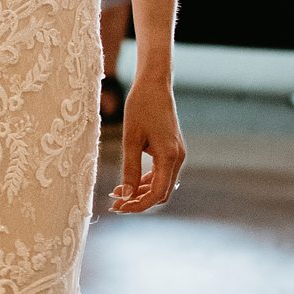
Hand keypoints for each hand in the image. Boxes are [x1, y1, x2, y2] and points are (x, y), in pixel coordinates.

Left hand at [108, 74, 184, 212]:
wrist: (154, 85)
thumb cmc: (140, 107)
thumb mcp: (131, 139)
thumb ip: (129, 168)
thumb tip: (124, 194)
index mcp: (169, 156)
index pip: (157, 193)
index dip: (138, 205)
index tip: (119, 208)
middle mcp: (178, 158)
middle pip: (161, 193)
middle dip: (139, 201)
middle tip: (115, 204)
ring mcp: (177, 154)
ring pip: (161, 184)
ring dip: (141, 192)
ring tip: (117, 194)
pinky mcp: (172, 150)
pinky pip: (161, 173)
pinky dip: (146, 180)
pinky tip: (128, 182)